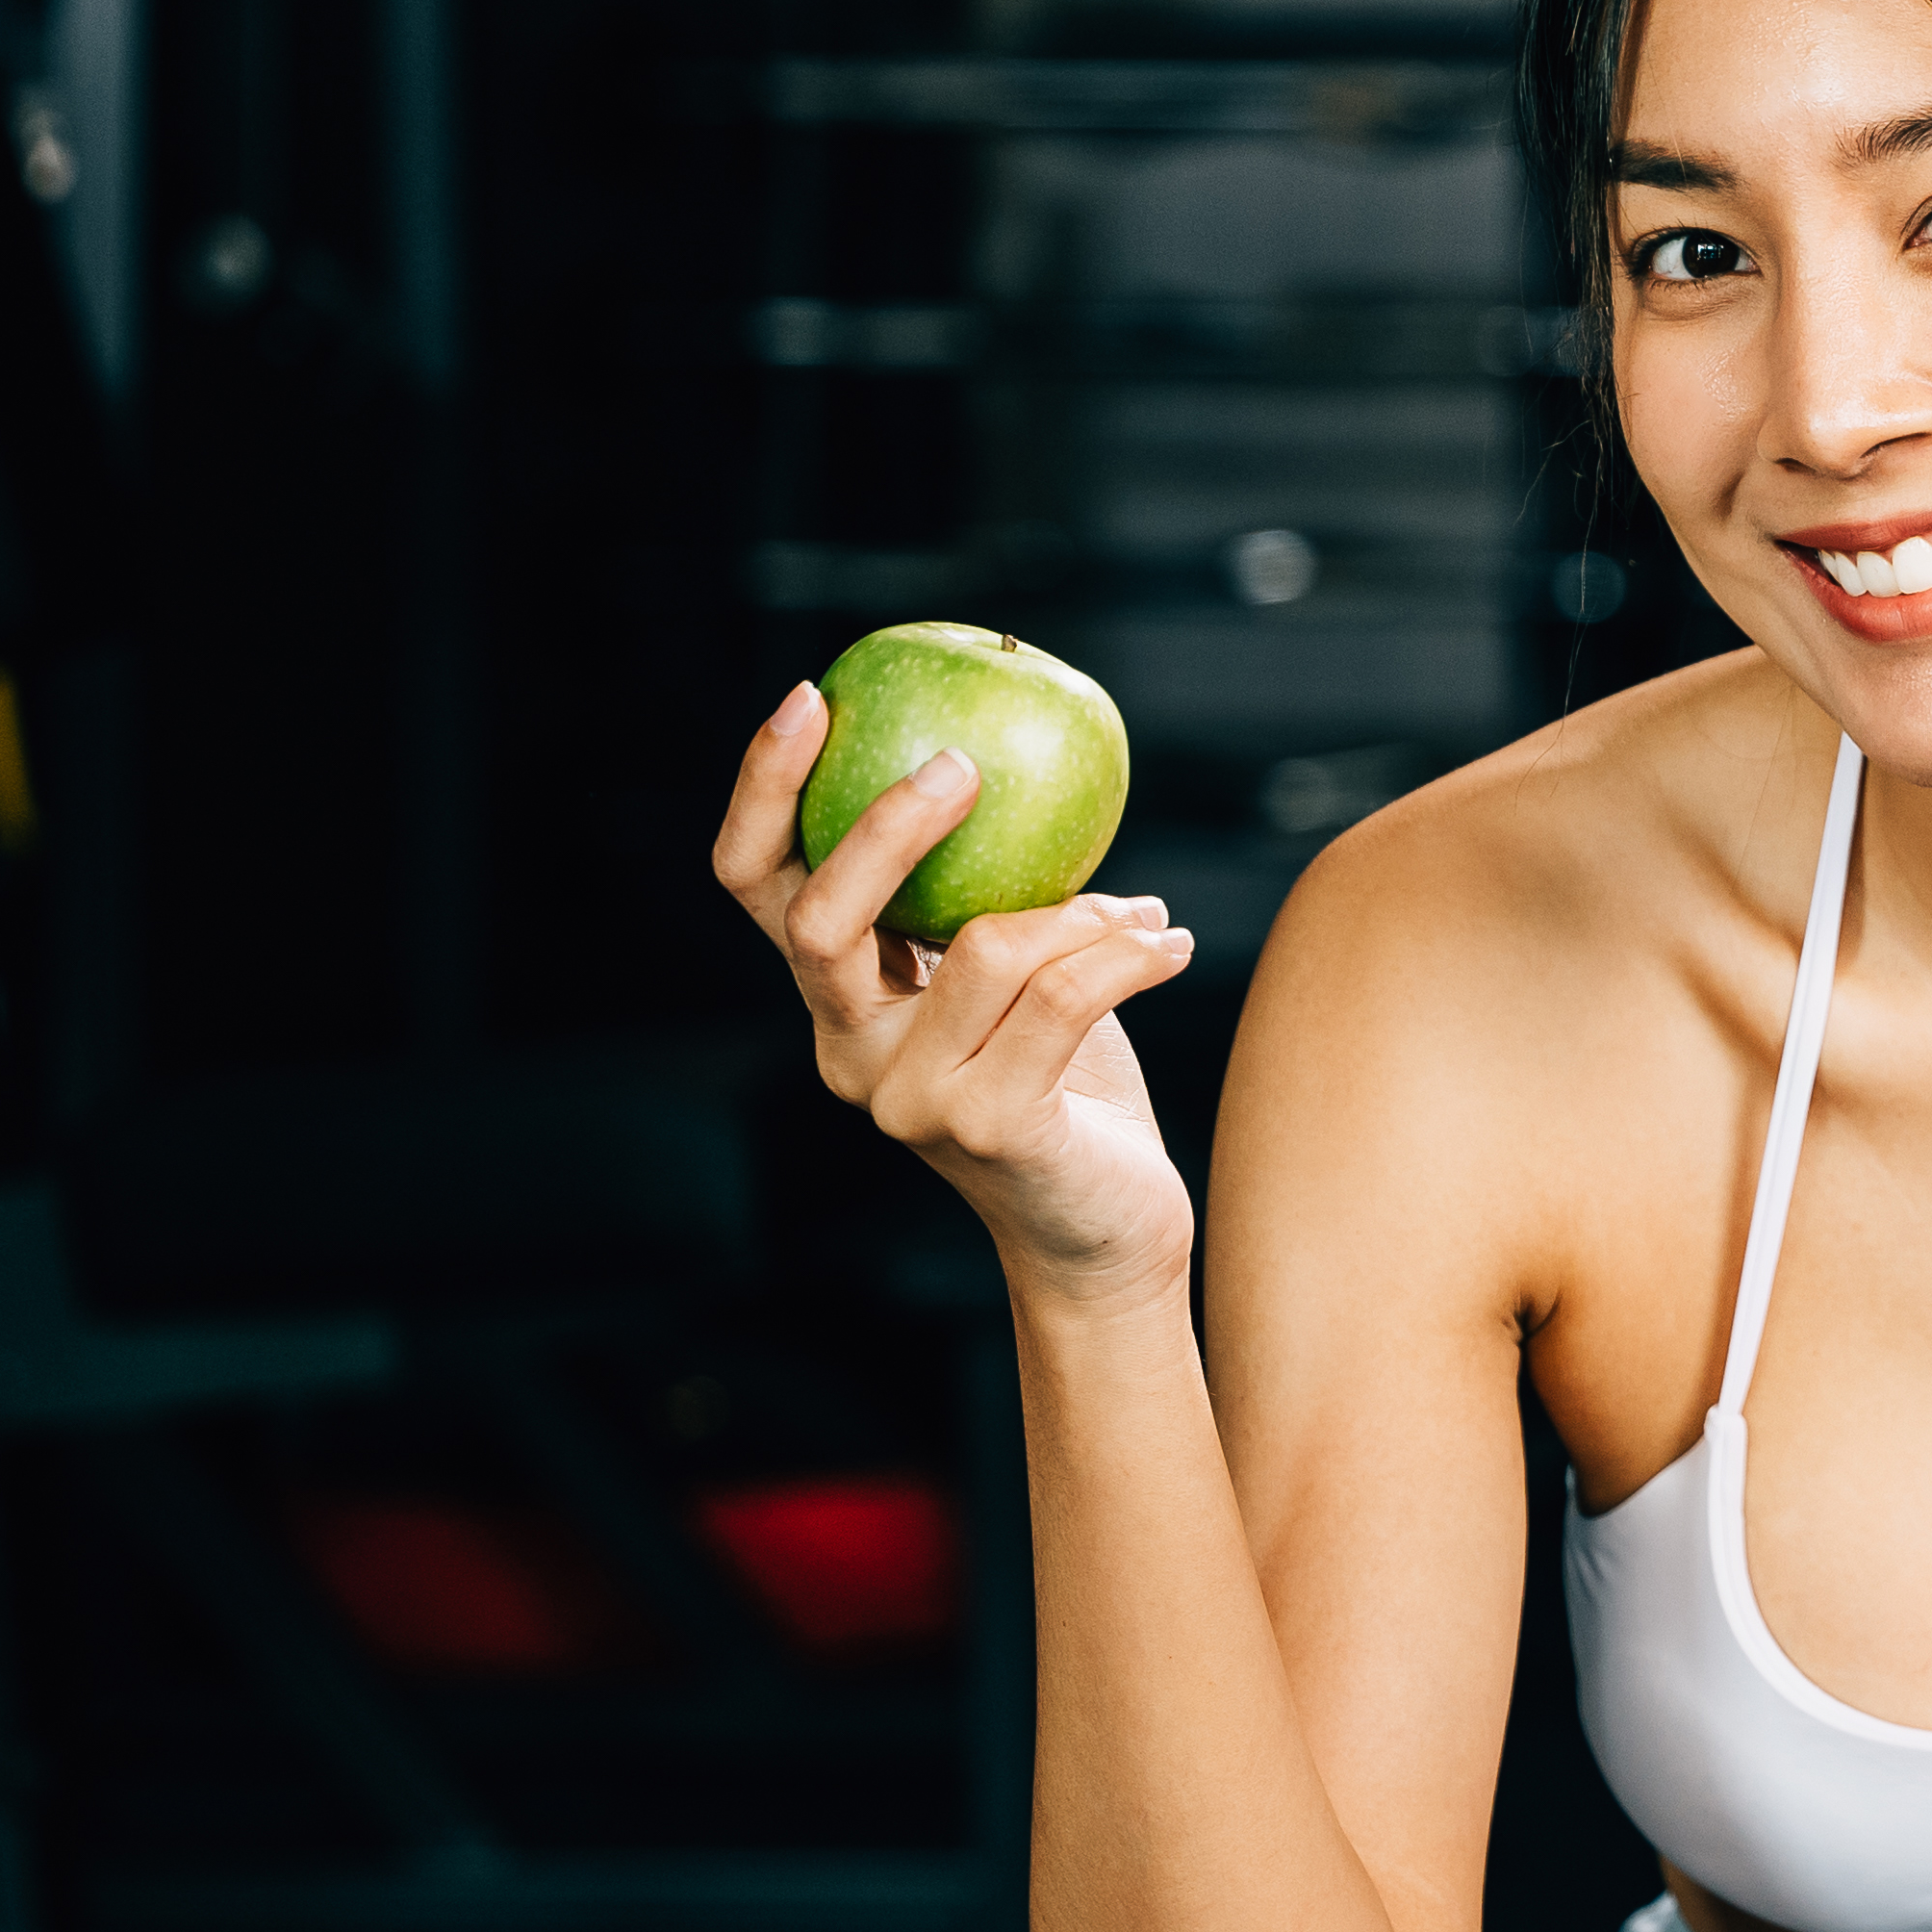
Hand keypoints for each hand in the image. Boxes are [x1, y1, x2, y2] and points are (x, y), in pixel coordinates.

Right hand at [712, 684, 1199, 1308]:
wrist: (1106, 1235)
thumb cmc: (1066, 1088)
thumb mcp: (1016, 981)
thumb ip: (991, 899)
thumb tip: (1020, 758)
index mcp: (840, 1003)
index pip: (759, 886)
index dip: (766, 789)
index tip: (813, 697)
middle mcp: (850, 1052)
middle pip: (821, 920)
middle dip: (887, 826)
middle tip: (966, 764)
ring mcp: (910, 1099)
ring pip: (983, 948)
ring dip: (1080, 911)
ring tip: (1143, 912)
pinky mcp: (991, 1127)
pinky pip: (1065, 996)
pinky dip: (1130, 954)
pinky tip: (1171, 944)